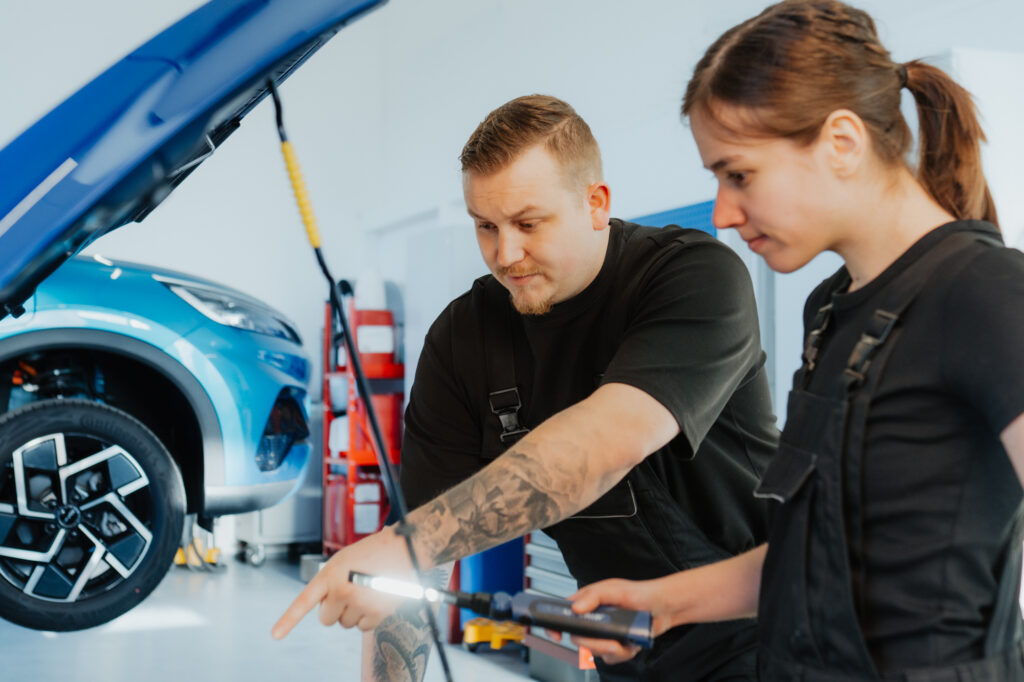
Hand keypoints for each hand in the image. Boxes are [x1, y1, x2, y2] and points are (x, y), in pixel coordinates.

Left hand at [271, 525, 416, 638]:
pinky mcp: (378, 612)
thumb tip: (327, 605)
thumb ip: (330, 580)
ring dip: (353, 612)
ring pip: (346, 624)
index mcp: (330, 574)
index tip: (275, 635)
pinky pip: (363, 627)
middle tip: (349, 591)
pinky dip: (369, 617)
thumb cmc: (374, 551)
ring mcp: (360, 603)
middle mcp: (343, 590)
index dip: (288, 620)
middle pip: (327, 619)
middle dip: (335, 609)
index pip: (305, 601)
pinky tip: (377, 598)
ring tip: (367, 590)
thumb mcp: (344, 559)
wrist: (404, 548)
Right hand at [566, 577, 672, 664]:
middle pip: (579, 639)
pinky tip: (631, 643)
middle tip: (610, 641)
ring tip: (626, 640)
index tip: (556, 634)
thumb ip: (593, 596)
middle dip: (595, 644)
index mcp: (587, 603)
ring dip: (613, 649)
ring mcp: (604, 634)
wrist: (663, 608)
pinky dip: (623, 653)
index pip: (564, 614)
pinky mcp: (616, 646)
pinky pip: (611, 659)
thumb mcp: (613, 589)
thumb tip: (575, 608)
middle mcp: (593, 619)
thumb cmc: (639, 593)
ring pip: (595, 652)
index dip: (555, 626)